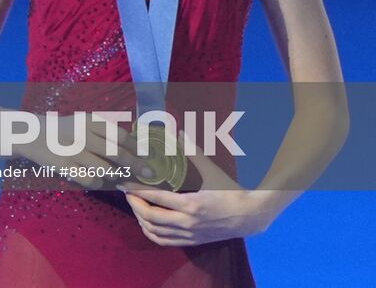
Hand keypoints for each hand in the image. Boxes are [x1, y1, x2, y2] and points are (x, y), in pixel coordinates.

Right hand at [14, 116, 157, 190]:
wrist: (33, 135)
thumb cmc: (64, 130)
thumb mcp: (83, 123)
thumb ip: (105, 133)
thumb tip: (135, 150)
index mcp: (90, 121)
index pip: (120, 136)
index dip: (136, 149)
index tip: (148, 157)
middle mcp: (83, 135)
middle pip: (117, 154)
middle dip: (137, 166)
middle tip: (149, 174)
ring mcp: (73, 152)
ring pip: (106, 170)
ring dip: (116, 176)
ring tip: (119, 177)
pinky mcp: (65, 167)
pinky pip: (91, 180)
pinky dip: (99, 182)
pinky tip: (98, 179)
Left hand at [119, 135, 274, 245]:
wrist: (250, 217)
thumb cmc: (231, 191)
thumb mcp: (212, 171)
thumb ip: (193, 152)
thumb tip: (178, 133)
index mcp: (192, 203)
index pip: (156, 197)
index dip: (137, 190)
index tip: (125, 183)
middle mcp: (188, 222)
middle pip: (150, 217)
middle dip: (134, 204)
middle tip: (127, 192)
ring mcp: (189, 234)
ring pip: (155, 232)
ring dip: (140, 219)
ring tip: (135, 204)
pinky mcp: (192, 241)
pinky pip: (164, 241)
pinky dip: (150, 232)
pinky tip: (145, 222)